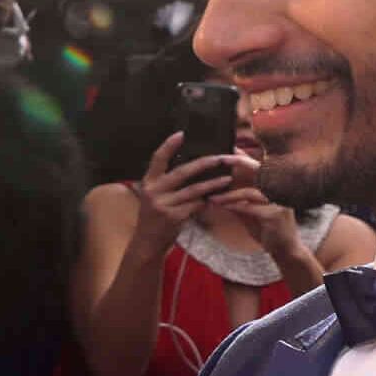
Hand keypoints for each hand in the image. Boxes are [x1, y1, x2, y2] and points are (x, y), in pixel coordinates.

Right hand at [128, 133, 229, 251]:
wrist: (147, 242)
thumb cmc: (155, 216)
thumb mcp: (154, 195)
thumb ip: (166, 182)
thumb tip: (192, 166)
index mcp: (149, 181)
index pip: (157, 158)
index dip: (169, 146)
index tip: (181, 133)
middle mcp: (154, 191)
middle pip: (182, 172)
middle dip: (204, 163)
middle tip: (220, 157)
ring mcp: (163, 205)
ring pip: (194, 190)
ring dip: (213, 184)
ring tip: (228, 178)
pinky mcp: (173, 217)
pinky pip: (196, 206)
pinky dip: (208, 201)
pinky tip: (218, 198)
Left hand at [200, 152, 303, 259]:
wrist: (283, 249)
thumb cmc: (265, 227)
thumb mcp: (249, 208)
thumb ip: (237, 195)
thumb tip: (215, 183)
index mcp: (274, 184)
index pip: (256, 163)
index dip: (240, 154)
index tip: (222, 149)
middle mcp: (279, 188)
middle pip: (257, 169)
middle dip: (236, 162)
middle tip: (217, 160)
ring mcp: (279, 201)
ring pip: (249, 192)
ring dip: (228, 194)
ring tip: (211, 196)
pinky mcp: (275, 215)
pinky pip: (249, 207)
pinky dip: (233, 206)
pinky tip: (220, 206)